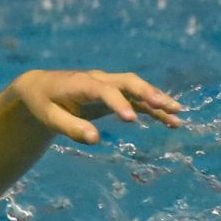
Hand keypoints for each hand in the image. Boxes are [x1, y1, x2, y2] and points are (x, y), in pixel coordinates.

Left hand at [10, 69, 183, 144]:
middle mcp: (99, 80)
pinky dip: (154, 109)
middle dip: (148, 92)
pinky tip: (172, 121)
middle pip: (128, 82)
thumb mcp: (49, 118)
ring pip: (138, 89)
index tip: (130, 120)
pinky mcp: (115, 94)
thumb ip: (71, 128)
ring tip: (178, 114)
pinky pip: (138, 100)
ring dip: (158, 100)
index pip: (103, 91)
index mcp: (80, 83)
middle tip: (166, 106)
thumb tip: (95, 140)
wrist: (41, 87)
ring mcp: (109, 85)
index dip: (117, 103)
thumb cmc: (43, 103)